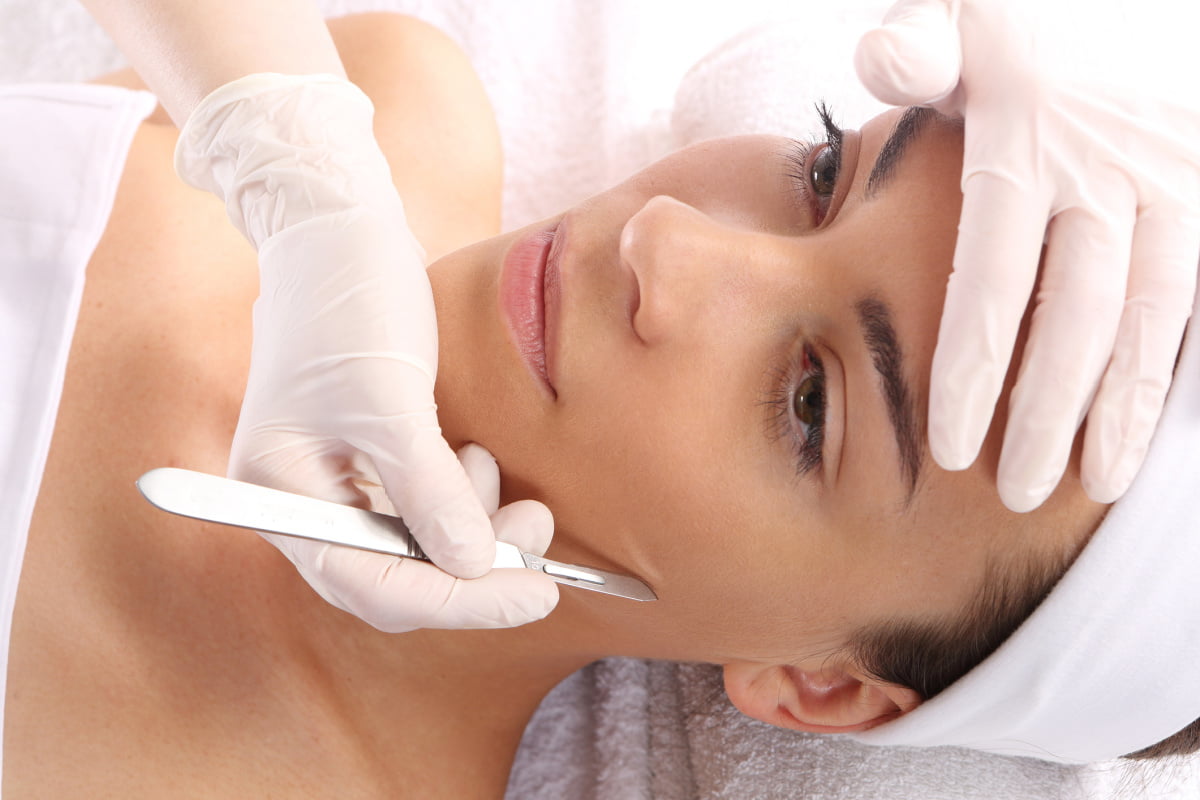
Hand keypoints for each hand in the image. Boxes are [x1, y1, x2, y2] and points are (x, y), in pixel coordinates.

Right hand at [176, 73, 557, 629]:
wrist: (338, 226)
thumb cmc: (351, 300)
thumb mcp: (391, 398)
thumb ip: (430, 491)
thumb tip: (476, 568)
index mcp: (279, 495)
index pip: (372, 586)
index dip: (458, 602)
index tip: (535, 594)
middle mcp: (300, 502)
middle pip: (394, 579)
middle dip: (473, 566)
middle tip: (538, 535)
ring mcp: (334, 483)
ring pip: (415, 548)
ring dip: (474, 527)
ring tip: (501, 475)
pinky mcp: (368, 460)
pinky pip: (422, 509)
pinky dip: (463, 497)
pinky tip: (480, 459)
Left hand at [854, 0, 1199, 510]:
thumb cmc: (1024, 16)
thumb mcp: (961, 14)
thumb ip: (919, 47)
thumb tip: (883, 63)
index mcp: (1030, 141)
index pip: (996, 276)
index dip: (973, 368)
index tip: (951, 446)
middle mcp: (1110, 173)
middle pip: (1078, 314)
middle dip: (1048, 411)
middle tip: (1016, 491)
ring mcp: (1176, 184)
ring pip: (1154, 315)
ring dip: (1126, 405)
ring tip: (1096, 483)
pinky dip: (1182, 362)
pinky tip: (1159, 425)